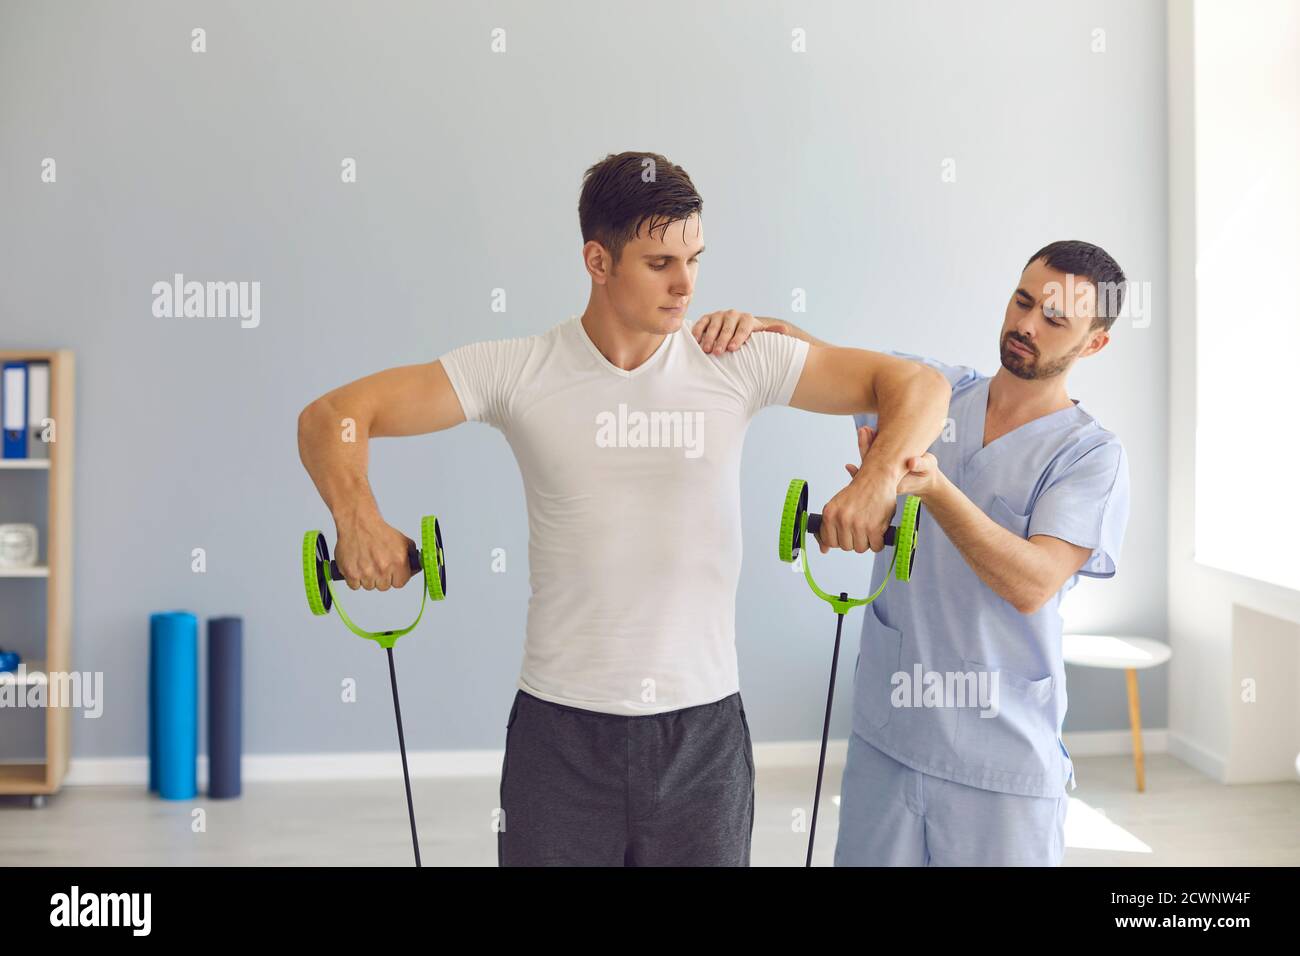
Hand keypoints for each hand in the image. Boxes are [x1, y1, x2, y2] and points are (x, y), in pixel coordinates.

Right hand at [332, 506, 417, 590]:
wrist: (358, 523)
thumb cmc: (378, 531)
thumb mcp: (403, 541)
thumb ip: (411, 556)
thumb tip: (415, 567)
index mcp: (398, 562)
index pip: (400, 583)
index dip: (395, 578)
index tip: (392, 573)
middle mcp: (383, 568)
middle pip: (384, 586)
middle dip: (381, 578)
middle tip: (377, 565)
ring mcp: (366, 572)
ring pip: (369, 586)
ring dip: (368, 578)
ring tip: (367, 563)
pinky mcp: (351, 573)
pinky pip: (355, 586)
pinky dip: (355, 578)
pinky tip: (358, 566)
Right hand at [691, 310, 788, 354]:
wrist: (733, 327)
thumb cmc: (747, 337)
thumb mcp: (758, 334)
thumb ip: (770, 333)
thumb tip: (785, 330)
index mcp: (746, 319)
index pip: (743, 328)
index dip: (738, 338)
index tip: (732, 348)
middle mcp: (732, 314)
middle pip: (727, 328)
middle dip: (722, 340)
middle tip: (718, 352)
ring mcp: (718, 315)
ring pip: (713, 326)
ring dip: (709, 338)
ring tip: (706, 350)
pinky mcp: (707, 317)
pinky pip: (701, 323)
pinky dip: (697, 331)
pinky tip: (695, 341)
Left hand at [821, 425, 898, 553]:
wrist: (877, 478)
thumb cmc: (859, 491)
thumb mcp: (838, 506)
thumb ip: (829, 527)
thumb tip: (823, 549)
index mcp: (829, 513)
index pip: (829, 541)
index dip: (839, 540)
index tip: (845, 535)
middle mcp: (842, 519)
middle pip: (845, 547)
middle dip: (854, 540)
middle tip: (860, 528)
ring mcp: (858, 524)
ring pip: (860, 548)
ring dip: (867, 541)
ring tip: (869, 527)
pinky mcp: (875, 528)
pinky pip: (876, 546)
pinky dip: (879, 542)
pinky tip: (879, 532)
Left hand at [844, 426, 942, 499]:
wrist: (927, 479)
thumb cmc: (928, 471)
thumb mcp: (928, 467)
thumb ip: (921, 465)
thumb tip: (912, 463)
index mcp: (893, 482)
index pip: (875, 468)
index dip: (868, 452)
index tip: (867, 437)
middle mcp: (884, 480)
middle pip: (868, 463)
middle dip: (864, 445)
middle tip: (863, 429)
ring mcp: (882, 474)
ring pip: (869, 459)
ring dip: (866, 444)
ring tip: (864, 429)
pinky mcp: (883, 467)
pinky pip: (873, 457)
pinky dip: (871, 445)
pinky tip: (868, 432)